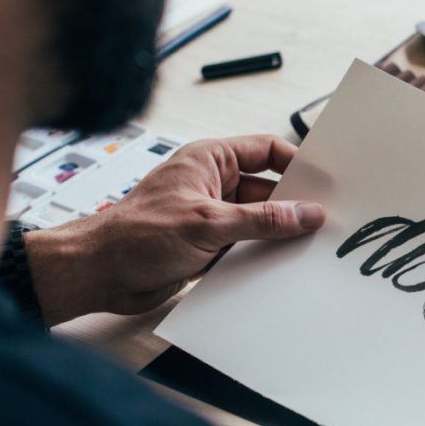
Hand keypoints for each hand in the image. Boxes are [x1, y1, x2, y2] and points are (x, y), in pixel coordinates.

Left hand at [26, 135, 325, 324]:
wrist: (99, 274)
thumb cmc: (136, 236)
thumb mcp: (208, 224)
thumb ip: (262, 220)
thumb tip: (306, 213)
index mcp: (210, 160)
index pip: (266, 151)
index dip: (297, 164)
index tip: (324, 183)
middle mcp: (213, 184)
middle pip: (268, 188)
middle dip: (294, 205)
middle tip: (325, 219)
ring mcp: (212, 215)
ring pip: (260, 220)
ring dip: (279, 234)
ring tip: (310, 247)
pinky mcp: (209, 245)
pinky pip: (247, 245)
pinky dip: (263, 255)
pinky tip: (283, 266)